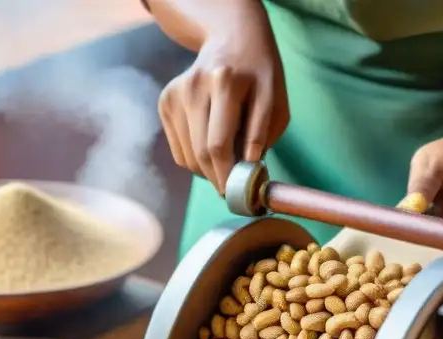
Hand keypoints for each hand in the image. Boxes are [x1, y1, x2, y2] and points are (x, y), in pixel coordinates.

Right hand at [158, 21, 288, 194]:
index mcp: (225, 82)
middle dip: (220, 179)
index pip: (219, 145)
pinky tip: (213, 151)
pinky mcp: (166, 101)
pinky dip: (197, 162)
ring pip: (189, 157)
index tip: (240, 195)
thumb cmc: (261, 78)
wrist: (232, 39)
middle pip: (201, 153)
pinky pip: (180, 152)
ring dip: (209, 173)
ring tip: (229, 167)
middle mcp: (195, 85)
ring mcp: (176, 93)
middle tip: (235, 191)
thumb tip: (246, 173)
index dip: (229, 177)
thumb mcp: (276, 104)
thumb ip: (262, 138)